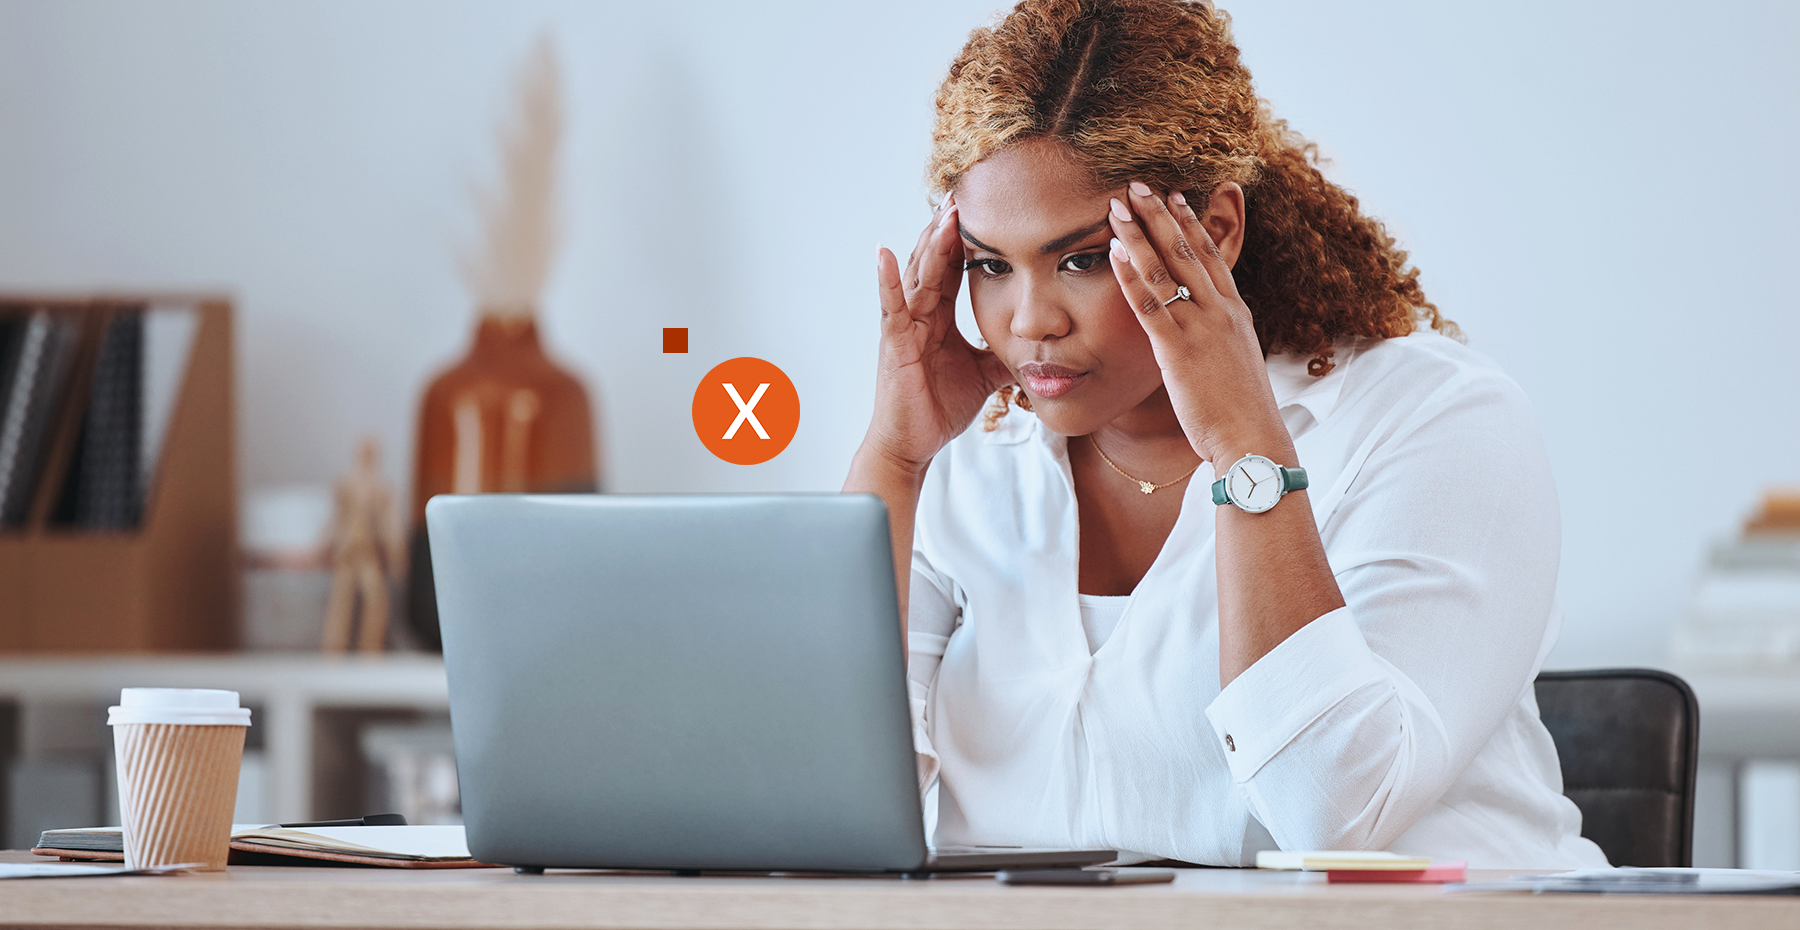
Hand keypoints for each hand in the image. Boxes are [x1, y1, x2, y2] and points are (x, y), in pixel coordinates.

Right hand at [863, 197, 1011, 473]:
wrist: (912, 444)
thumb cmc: (938, 408)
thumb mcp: (984, 375)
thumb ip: (1005, 354)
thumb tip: (1040, 344)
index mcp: (939, 318)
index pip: (954, 269)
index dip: (968, 241)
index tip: (986, 210)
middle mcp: (919, 315)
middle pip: (936, 261)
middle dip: (951, 229)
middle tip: (968, 192)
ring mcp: (904, 326)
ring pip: (918, 275)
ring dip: (930, 242)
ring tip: (943, 211)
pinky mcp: (893, 343)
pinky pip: (891, 306)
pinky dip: (886, 280)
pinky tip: (883, 253)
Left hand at [1106, 183, 1291, 465]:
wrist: (1253, 440)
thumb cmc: (1242, 412)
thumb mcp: (1235, 363)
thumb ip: (1219, 339)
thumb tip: (1207, 334)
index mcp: (1235, 313)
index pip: (1212, 255)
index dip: (1191, 224)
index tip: (1176, 196)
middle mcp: (1220, 311)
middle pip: (1187, 250)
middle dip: (1161, 214)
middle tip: (1139, 183)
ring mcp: (1201, 327)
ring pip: (1166, 268)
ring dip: (1139, 233)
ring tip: (1118, 204)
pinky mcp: (1178, 349)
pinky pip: (1150, 304)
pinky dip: (1131, 275)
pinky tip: (1113, 252)